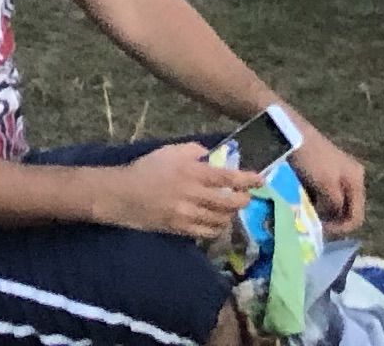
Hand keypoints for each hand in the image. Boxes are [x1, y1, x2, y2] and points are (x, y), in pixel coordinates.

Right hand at [97, 142, 256, 244]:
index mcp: (192, 172)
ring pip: (220, 220)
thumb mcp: (170, 150)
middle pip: (229, 203)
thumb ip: (194, 151)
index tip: (261, 179)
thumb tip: (213, 156)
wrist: (122, 195)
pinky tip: (217, 221)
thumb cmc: (147, 169)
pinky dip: (217, 227)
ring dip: (231, 214)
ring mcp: (187, 215)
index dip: (247, 179)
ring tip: (232, 208)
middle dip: (243, 200)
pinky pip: (207, 233)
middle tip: (246, 196)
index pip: (228, 177)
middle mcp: (193, 195)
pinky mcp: (181, 230)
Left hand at [288, 126, 368, 236]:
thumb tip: (332, 220)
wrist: (292, 134)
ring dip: (322, 213)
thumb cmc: (311, 158)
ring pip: (334, 207)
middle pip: (346, 212)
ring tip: (307, 213)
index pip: (356, 217)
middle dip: (331, 221)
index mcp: (357, 180)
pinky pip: (325, 198)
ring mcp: (339, 177)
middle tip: (313, 224)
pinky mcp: (325, 176)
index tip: (320, 229)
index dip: (340, 228)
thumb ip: (334, 205)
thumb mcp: (326, 184)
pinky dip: (316, 204)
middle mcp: (352, 179)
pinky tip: (304, 203)